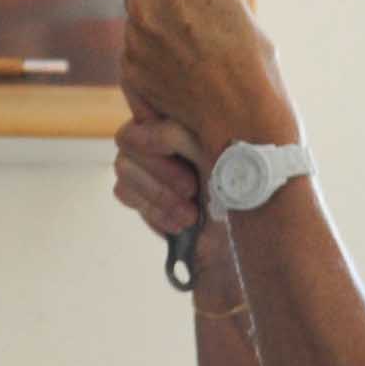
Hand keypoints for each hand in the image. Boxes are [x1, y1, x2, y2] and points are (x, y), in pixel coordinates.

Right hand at [115, 118, 247, 304]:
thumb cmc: (241, 201)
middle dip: (159, 171)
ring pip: (122, 166)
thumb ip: (178, 134)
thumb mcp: (218, 156)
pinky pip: (123, 192)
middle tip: (191, 191)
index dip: (158, 135)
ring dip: (156, 194)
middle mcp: (170, 140)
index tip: (179, 154)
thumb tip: (147, 124)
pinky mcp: (145, 197)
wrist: (241, 257)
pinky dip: (151, 210)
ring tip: (189, 215)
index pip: (148, 108)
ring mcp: (154, 168)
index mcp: (192, 122)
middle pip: (128, 137)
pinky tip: (178, 224)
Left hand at [117, 0, 297, 166]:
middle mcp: (146, 8)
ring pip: (135, 26)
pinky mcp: (131, 72)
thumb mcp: (231, 2)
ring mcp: (135, 42)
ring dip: (153, 33)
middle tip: (184, 19)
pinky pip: (134, 55)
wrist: (239, 112)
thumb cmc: (247, 58)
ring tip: (190, 53)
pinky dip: (150, 61)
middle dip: (155, 1)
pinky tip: (180, 71)